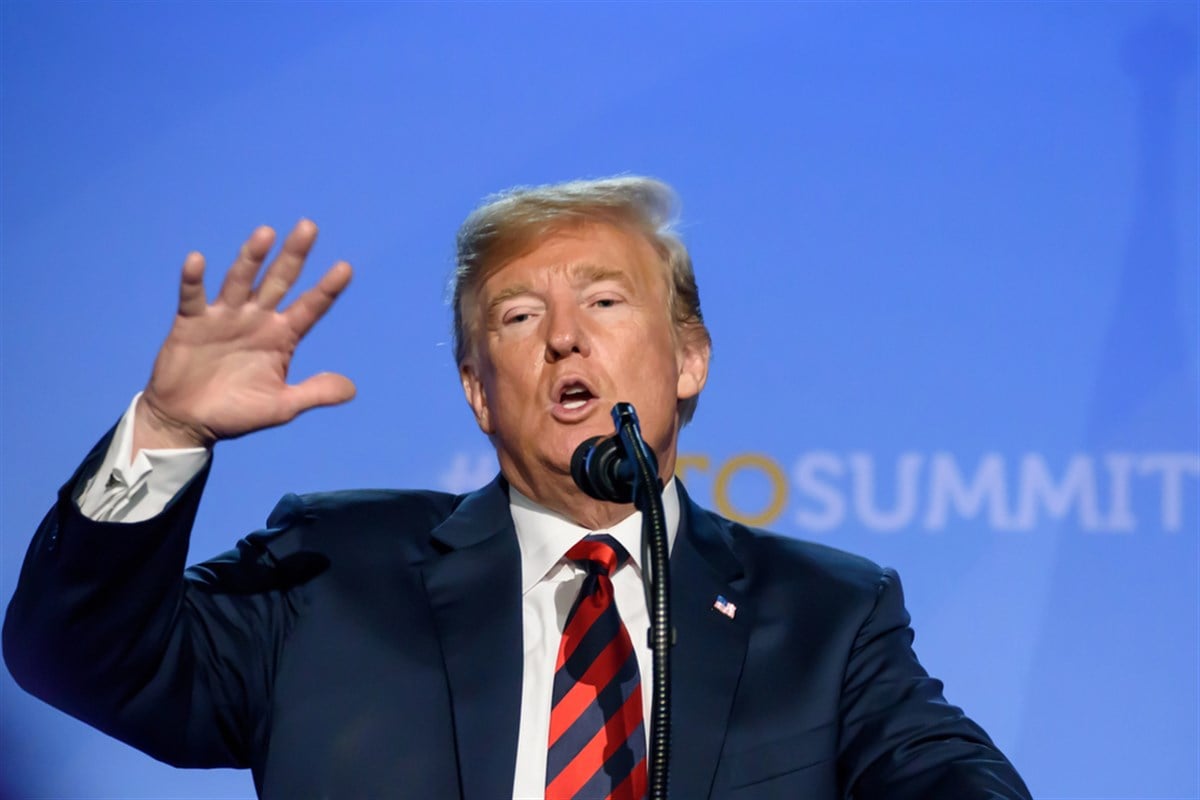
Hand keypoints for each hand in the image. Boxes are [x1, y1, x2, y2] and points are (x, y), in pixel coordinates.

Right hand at [133, 220, 354, 452]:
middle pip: (279, 281)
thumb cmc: (236, 413)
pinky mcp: (191, 323)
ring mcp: (224, 317)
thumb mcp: (281, 407)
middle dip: (294, 256)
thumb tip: (351, 389)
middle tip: (309, 227)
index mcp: (281, 336)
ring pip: (240, 281)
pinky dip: (194, 279)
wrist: (188, 422)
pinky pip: (192, 297)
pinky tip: (198, 260)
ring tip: (266, 234)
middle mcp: (256, 319)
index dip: (327, 289)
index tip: (346, 267)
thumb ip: (314, 393)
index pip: (310, 307)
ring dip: (251, 258)